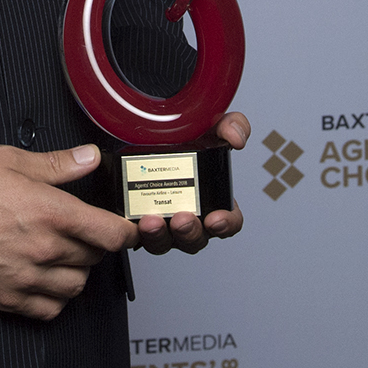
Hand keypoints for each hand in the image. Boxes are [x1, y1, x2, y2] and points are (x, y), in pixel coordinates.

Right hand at [0, 143, 137, 320]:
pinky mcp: (7, 299)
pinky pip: (49, 310)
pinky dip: (54, 298)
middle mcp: (44, 249)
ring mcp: (26, 278)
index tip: (124, 225)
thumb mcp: (10, 161)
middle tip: (81, 229)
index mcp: (51, 212)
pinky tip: (45, 279)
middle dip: (94, 243)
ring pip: (76, 286)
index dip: (125, 229)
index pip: (111, 233)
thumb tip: (89, 157)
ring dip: (76, 271)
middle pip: (94, 257)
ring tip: (63, 253)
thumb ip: (57, 164)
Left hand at [136, 112, 248, 255]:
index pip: (228, 222)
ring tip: (151, 221)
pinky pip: (135, 237)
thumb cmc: (178, 136)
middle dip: (189, 232)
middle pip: (194, 238)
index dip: (226, 224)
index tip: (216, 219)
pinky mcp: (135, 222)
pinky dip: (133, 232)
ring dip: (159, 236)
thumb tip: (236, 138)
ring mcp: (162, 223)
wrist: (138, 135)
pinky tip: (131, 220)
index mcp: (210, 200)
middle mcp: (187, 216)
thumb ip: (230, 125)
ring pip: (164, 242)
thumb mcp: (208, 125)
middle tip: (182, 219)